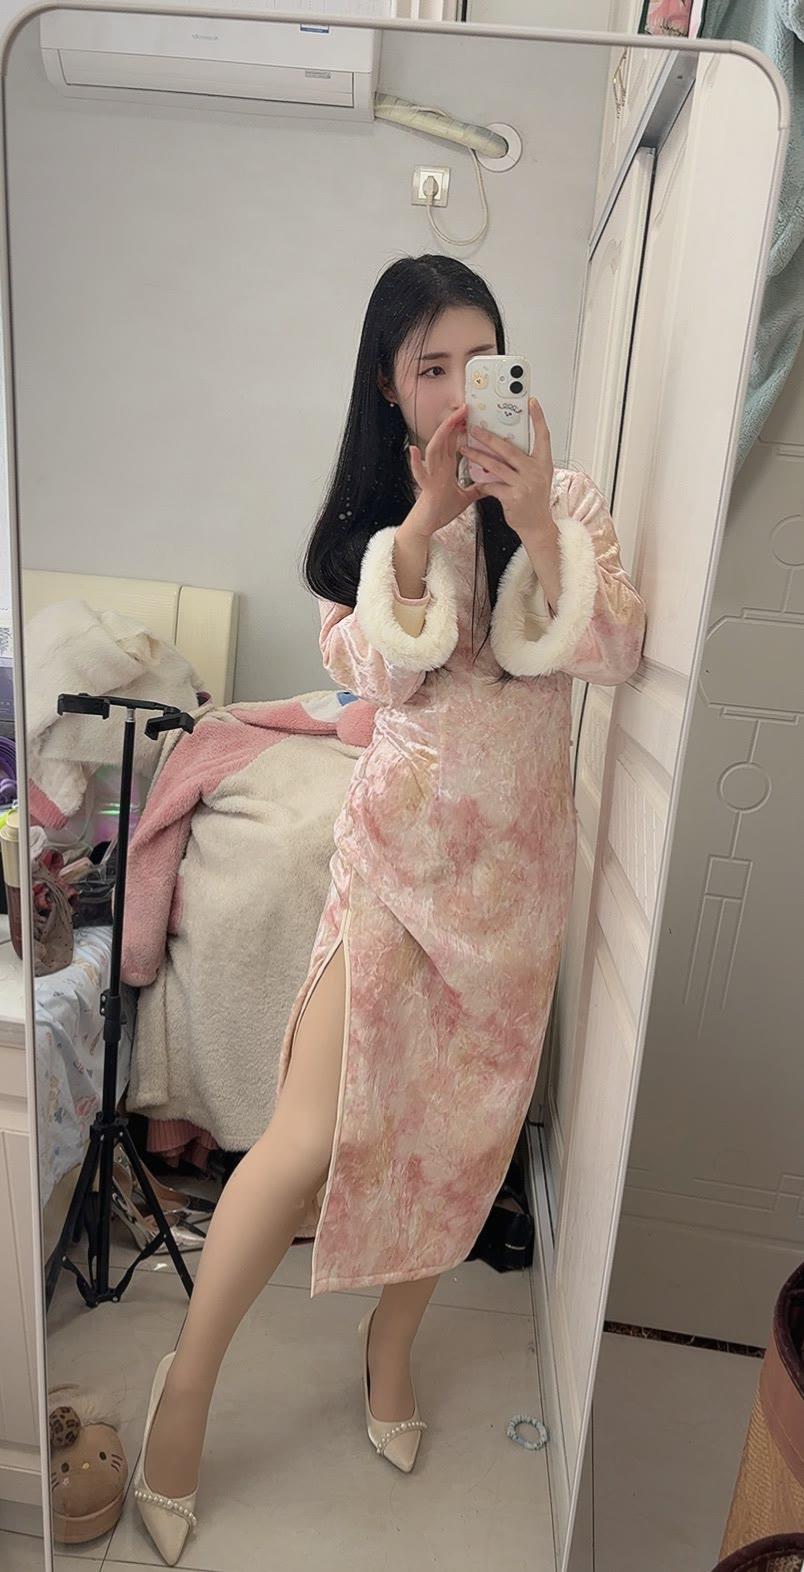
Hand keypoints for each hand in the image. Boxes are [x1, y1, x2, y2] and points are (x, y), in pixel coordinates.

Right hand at [408, 405, 482, 537]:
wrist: (428, 525)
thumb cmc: (441, 510)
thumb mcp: (465, 497)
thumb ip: (476, 489)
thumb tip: (490, 486)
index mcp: (446, 467)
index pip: (453, 441)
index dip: (460, 427)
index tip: (470, 415)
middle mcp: (437, 467)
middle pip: (444, 439)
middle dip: (453, 422)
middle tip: (464, 408)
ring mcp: (430, 475)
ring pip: (433, 449)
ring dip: (441, 434)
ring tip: (449, 421)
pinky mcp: (425, 487)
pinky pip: (419, 473)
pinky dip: (416, 462)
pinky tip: (414, 450)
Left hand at [458, 397, 554, 540]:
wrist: (536, 525)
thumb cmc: (535, 500)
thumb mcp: (538, 476)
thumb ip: (527, 461)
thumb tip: (508, 443)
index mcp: (544, 463)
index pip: (543, 436)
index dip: (538, 418)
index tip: (532, 402)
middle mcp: (536, 471)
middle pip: (509, 449)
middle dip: (489, 437)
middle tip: (474, 429)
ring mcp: (524, 485)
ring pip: (495, 466)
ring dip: (477, 456)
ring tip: (465, 449)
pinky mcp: (512, 497)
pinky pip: (491, 485)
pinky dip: (482, 482)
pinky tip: (475, 480)